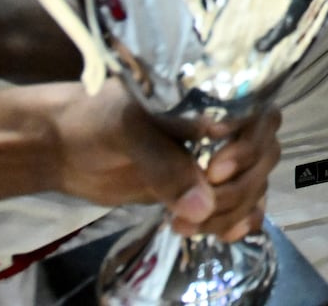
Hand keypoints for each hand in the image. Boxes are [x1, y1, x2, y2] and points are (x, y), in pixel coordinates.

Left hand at [49, 81, 280, 241]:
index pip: (260, 116)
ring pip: (253, 185)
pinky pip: (241, 205)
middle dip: (237, 189)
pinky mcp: (203, 187)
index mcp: (212, 94)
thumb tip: (203, 206)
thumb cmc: (96, 120)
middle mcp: (223, 123)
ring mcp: (216, 156)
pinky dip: (238, 221)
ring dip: (231, 212)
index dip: (248, 147)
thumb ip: (164, 165)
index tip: (214, 172)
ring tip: (188, 227)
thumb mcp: (129, 131)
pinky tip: (222, 234)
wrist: (65, 147)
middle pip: (263, 157)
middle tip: (198, 209)